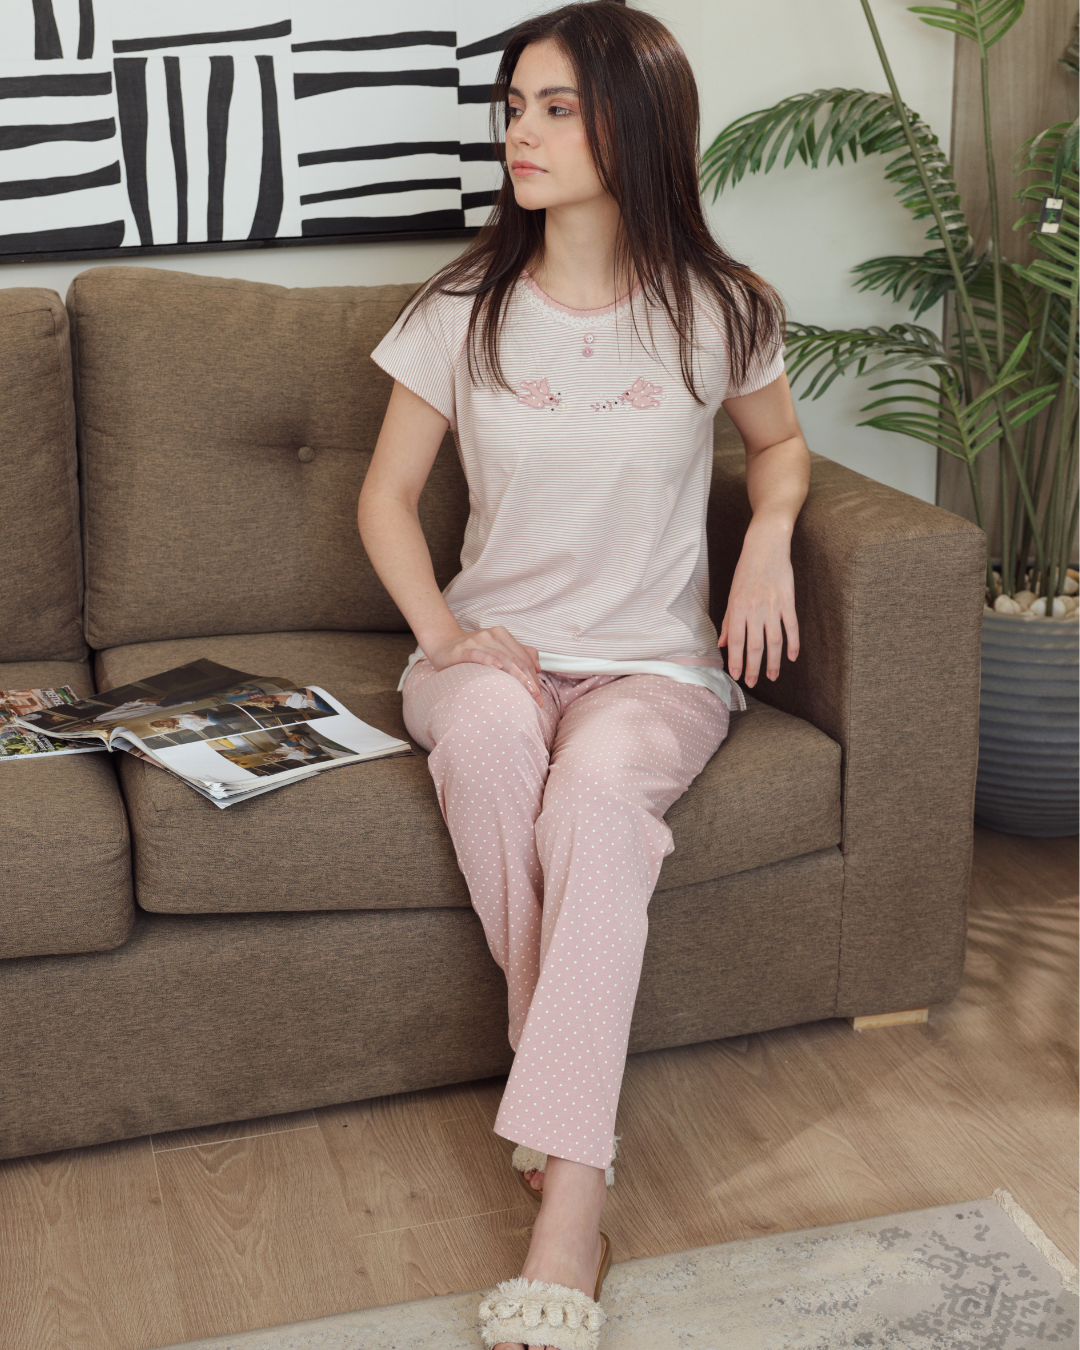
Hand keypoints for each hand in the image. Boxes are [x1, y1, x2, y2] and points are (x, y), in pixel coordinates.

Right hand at [425, 626, 543, 706]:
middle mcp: (491, 635)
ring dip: (516, 675)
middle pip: (515, 659)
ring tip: (527, 690)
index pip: (523, 657)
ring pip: (502, 658)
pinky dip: (489, 660)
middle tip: (536, 698)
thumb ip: (518, 653)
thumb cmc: (473, 650)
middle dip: (529, 680)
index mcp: (502, 634)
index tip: (539, 695)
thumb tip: (538, 667)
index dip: (534, 676)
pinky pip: (478, 654)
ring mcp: (476, 641)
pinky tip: (498, 668)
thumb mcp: (497, 648)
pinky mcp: (462, 649)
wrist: (443, 643)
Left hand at [718, 520, 798, 687]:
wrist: (766, 547)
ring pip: (774, 641)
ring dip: (773, 661)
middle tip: (752, 682)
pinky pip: (791, 627)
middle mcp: (755, 610)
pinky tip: (792, 657)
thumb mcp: (731, 595)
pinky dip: (793, 643)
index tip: (736, 676)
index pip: (736, 641)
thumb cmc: (746, 571)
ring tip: (773, 676)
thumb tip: (723, 643)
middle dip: (753, 667)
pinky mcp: (788, 601)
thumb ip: (728, 621)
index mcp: (738, 608)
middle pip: (754, 645)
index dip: (735, 660)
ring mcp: (773, 606)